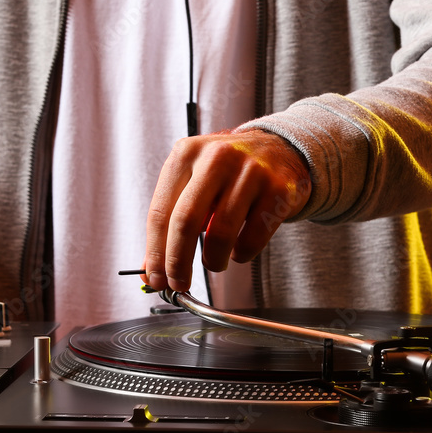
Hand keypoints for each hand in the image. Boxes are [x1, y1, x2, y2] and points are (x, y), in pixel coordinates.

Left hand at [142, 128, 310, 291]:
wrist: (280, 148)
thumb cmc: (227, 172)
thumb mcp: (193, 182)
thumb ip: (170, 220)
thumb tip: (151, 269)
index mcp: (186, 153)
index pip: (160, 211)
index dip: (155, 252)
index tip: (156, 278)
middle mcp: (216, 157)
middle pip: (185, 222)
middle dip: (177, 262)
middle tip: (178, 283)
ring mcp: (250, 172)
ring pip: (220, 234)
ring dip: (212, 261)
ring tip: (213, 263)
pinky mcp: (277, 190)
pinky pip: (252, 238)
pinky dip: (241, 254)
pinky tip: (237, 250)